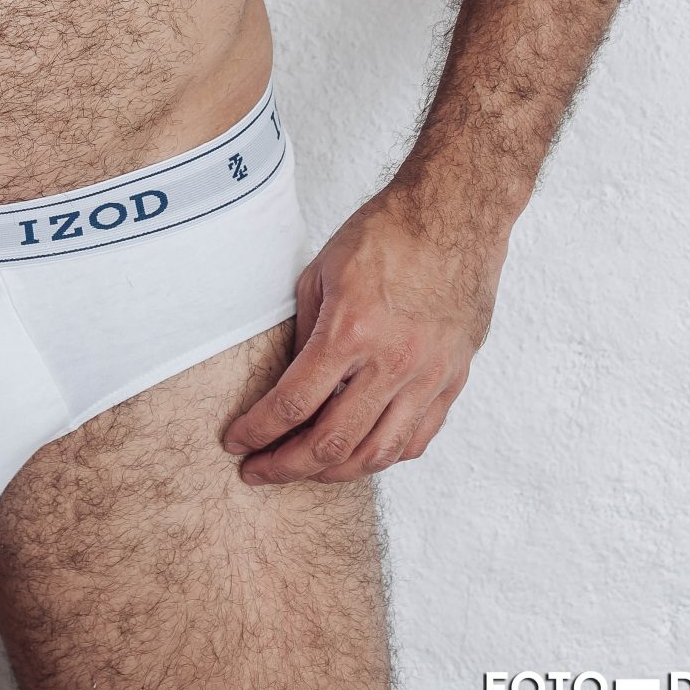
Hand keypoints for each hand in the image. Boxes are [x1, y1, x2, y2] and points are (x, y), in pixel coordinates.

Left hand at [221, 185, 505, 482]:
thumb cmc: (385, 234)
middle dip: (286, 466)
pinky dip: (381, 456)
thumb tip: (288, 383)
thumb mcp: (323, 271)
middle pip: (332, 444)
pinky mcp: (452, 381)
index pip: (293, 403)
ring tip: (303, 470)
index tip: (235, 442)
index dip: (257, 431)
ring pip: (377, 455)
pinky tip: (357, 454)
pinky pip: (415, 440)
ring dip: (333, 473)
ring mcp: (428, 377)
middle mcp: (392, 362)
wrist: (454, 216)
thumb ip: (304, 333)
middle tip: (258, 471)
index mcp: (351, 330)